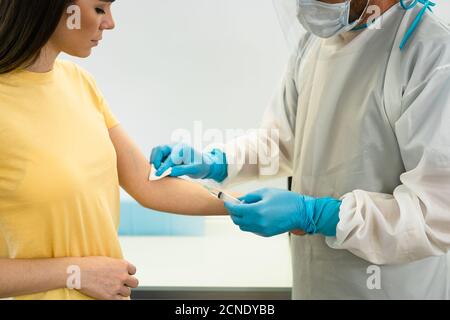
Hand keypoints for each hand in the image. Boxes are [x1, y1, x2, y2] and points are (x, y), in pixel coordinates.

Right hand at [76, 257, 138, 299]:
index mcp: (122, 265)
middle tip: (122, 283)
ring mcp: (117, 287)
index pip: (133, 270)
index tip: (124, 274)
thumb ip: (116, 265)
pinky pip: (120, 300)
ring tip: (113, 289)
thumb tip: (119, 269)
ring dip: (122, 291)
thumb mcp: (107, 260)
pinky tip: (112, 295)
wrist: (79, 272)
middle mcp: (122, 275)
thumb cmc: (90, 264)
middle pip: (134, 283)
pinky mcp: (110, 296)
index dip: (128, 273)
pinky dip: (117, 298)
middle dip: (129, 283)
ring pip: (127, 292)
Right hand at [150, 143, 227, 181]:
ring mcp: (171, 148)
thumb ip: (183, 170)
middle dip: (156, 161)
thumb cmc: (201, 166)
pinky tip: (161, 170)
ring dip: (155, 161)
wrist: (204, 164)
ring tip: (158, 171)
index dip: (164, 167)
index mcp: (183, 148)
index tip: (158, 174)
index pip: (171, 158)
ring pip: (157, 151)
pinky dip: (156, 162)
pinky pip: (158, 155)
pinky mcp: (168, 153)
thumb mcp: (195, 169)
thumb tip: (170, 172)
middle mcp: (176, 146)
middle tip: (156, 172)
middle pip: (160, 149)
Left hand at [224, 188, 340, 236]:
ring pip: (243, 226)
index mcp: (257, 211)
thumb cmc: (287, 200)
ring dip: (240, 218)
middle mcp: (258, 222)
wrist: (302, 212)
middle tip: (235, 204)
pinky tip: (255, 215)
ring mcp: (262, 230)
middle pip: (237, 220)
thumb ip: (251, 196)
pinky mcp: (266, 234)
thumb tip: (241, 200)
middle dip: (233, 212)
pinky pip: (251, 229)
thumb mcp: (267, 192)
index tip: (226, 201)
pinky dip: (249, 223)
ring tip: (246, 209)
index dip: (229, 205)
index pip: (236, 210)